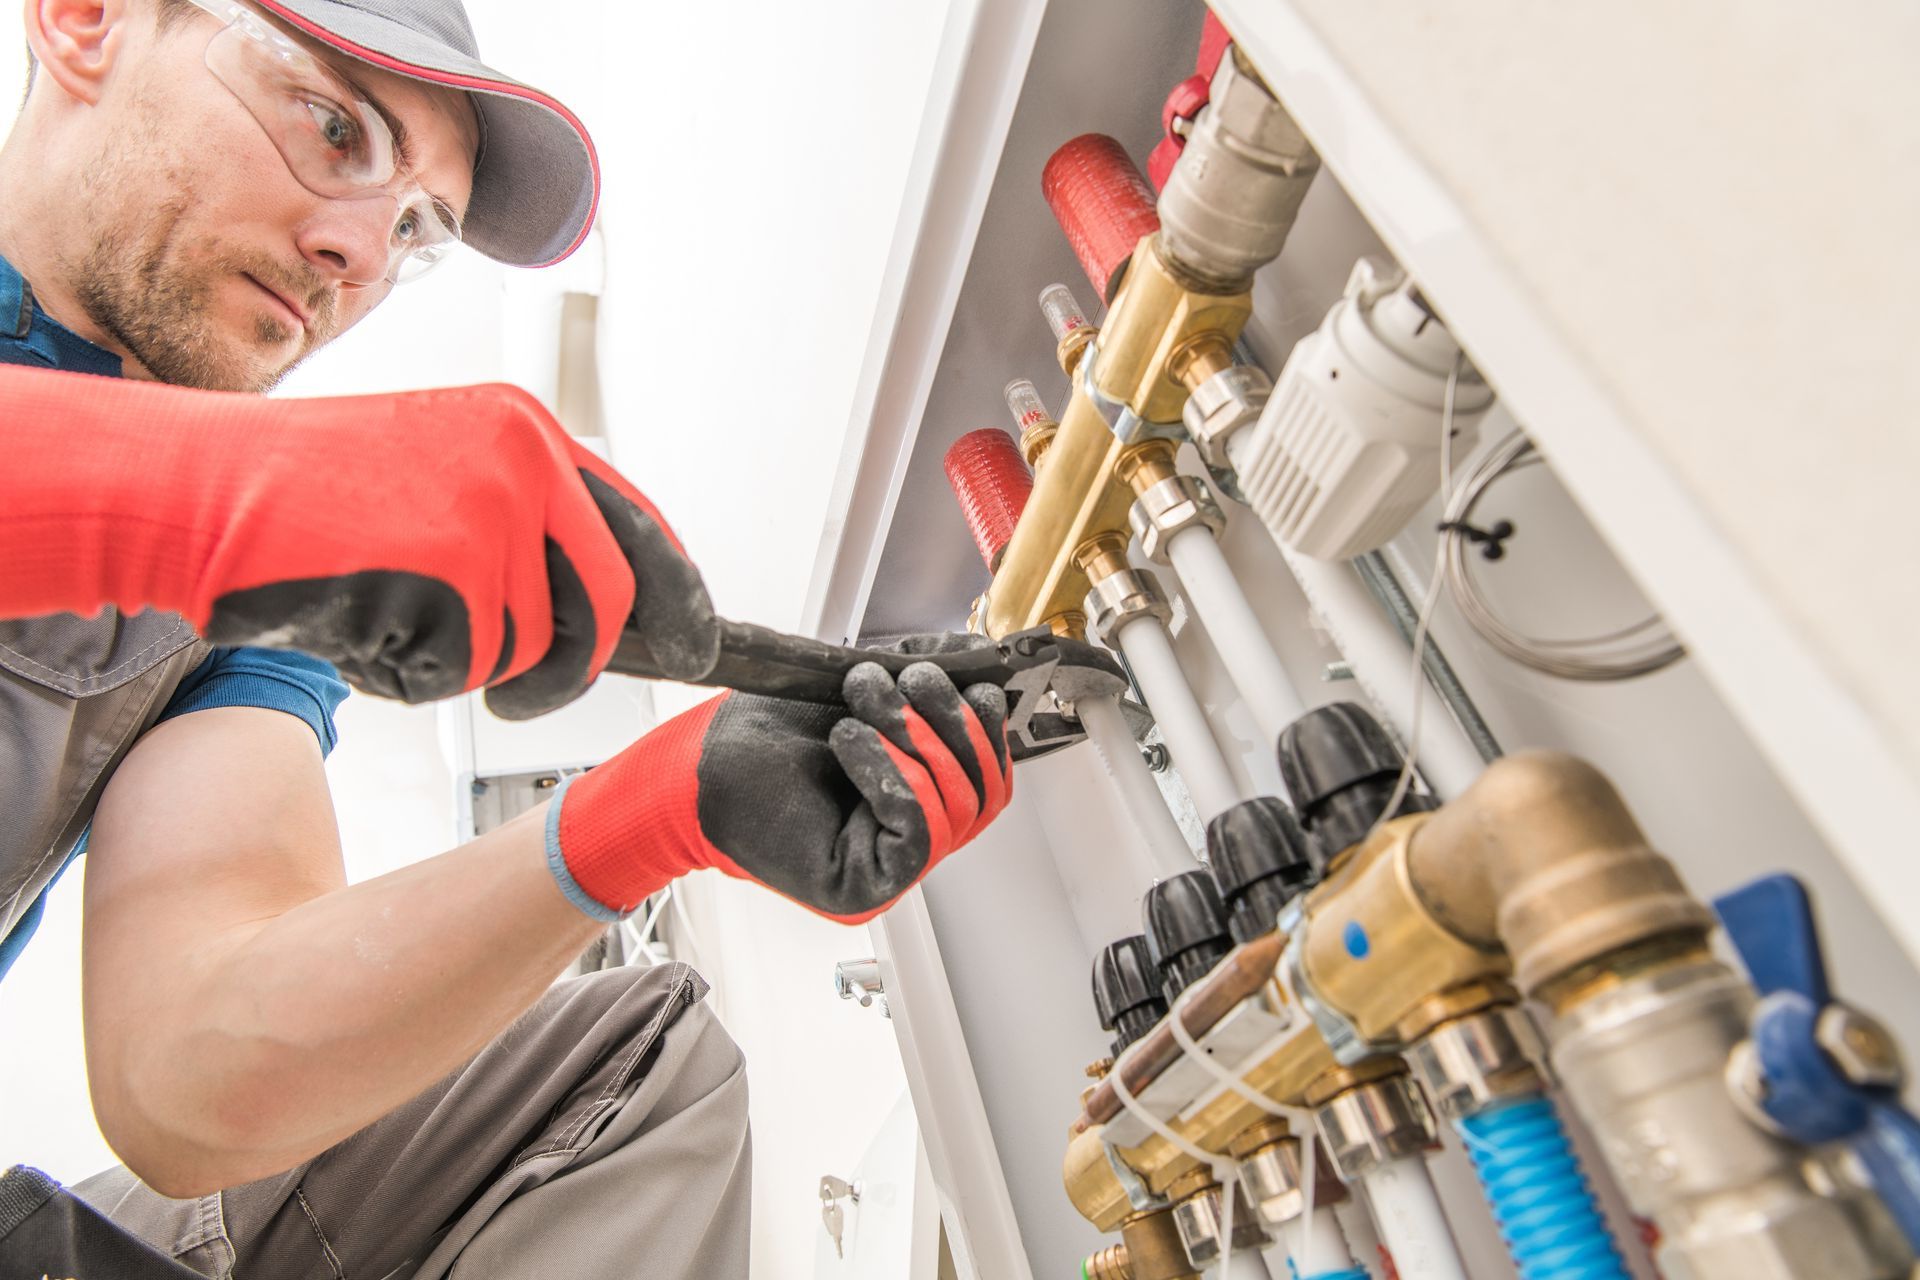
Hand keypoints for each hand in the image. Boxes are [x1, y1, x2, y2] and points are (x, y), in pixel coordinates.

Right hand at [0, 366, 716, 716]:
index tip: (697, 642)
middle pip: (607, 605)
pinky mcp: (447, 574)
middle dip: (574, 668)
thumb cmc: (303, 496)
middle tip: (529, 697)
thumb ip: (521, 517)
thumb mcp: (435, 470)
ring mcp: (487, 515)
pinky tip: (353, 622)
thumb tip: (606, 603)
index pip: (638, 524)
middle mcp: (522, 463)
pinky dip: (407, 676)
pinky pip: (460, 672)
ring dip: (461, 665)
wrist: (197, 492)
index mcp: (525, 430)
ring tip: (383, 610)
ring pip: (527, 649)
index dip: (674, 594)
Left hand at [546, 635, 1014, 922]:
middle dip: (950, 724)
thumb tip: (972, 658)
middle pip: (982, 796)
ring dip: (916, 741)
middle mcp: (905, 842)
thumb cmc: (757, 741)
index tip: (973, 681)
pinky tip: (848, 740)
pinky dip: (891, 774)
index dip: (988, 730)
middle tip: (906, 680)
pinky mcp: (861, 889)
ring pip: (955, 812)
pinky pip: (915, 832)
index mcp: (910, 802)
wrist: (691, 769)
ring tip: (864, 701)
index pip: (985, 779)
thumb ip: (911, 685)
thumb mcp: (851, 697)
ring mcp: (886, 870)